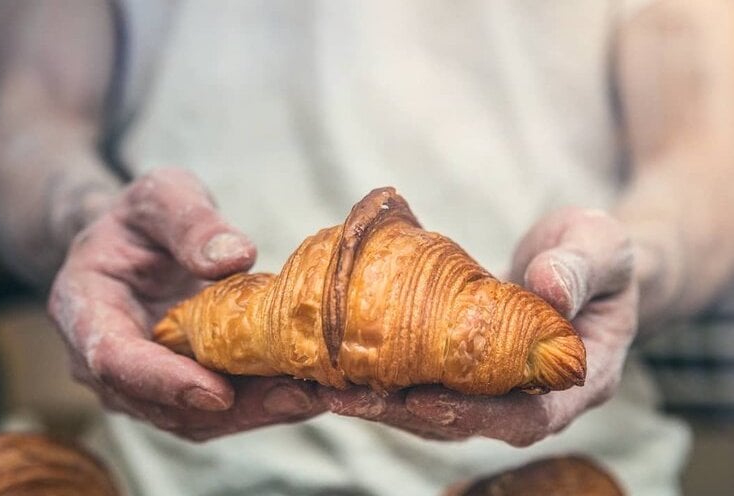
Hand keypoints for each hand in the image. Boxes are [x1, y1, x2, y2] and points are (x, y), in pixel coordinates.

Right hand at [48, 168, 323, 440]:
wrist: (129, 244)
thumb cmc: (140, 218)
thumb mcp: (161, 196)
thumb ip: (189, 222)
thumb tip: (235, 257)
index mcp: (85, 309)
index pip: (115, 359)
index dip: (165, 381)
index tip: (218, 392)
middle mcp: (105, 360)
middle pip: (164, 404)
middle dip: (234, 408)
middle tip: (297, 397)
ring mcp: (142, 381)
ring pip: (196, 418)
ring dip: (257, 412)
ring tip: (315, 396)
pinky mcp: (178, 385)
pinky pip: (218, 407)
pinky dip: (262, 404)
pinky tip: (308, 389)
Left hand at [322, 207, 637, 445]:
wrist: (585, 260)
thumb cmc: (601, 254)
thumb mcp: (602, 247)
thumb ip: (580, 268)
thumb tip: (548, 287)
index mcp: (580, 377)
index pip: (529, 415)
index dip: (475, 414)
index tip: (422, 398)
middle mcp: (536, 396)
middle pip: (470, 423)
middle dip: (406, 413)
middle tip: (347, 396)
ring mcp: (501, 386)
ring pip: (440, 413)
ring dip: (385, 404)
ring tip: (330, 387)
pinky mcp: (471, 370)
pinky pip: (429, 385)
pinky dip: (388, 381)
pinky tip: (345, 367)